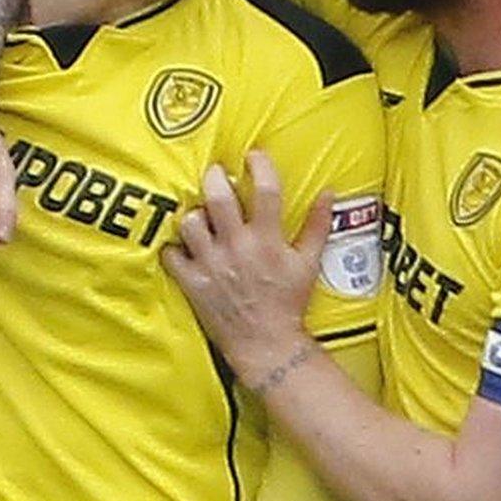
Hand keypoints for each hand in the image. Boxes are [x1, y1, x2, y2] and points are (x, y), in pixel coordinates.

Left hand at [162, 151, 323, 385]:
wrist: (267, 344)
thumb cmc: (288, 303)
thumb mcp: (309, 263)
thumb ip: (317, 225)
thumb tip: (329, 193)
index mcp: (268, 240)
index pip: (265, 190)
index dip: (259, 165)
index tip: (254, 156)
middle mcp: (238, 248)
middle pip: (217, 196)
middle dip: (214, 177)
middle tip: (216, 174)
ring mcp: (212, 265)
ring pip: (190, 222)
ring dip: (195, 214)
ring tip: (202, 215)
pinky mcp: (193, 282)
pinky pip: (171, 254)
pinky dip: (175, 248)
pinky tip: (185, 247)